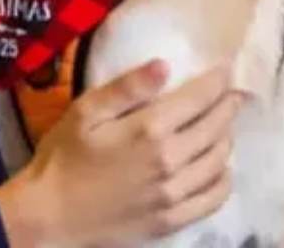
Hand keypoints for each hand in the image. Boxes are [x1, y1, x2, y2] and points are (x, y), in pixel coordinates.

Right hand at [0, 61, 237, 247]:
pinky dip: (224, 179)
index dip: (218, 81)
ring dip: (226, 138)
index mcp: (149, 129)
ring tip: (223, 127)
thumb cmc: (63, 157)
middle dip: (228, 106)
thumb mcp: (84, 112)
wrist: (50, 216)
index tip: (226, 70)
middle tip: (232, 95)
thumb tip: (164, 64)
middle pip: (215, 128)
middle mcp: (171, 160)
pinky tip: (219, 169)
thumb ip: (126, 88)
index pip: (199, 99)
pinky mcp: (173, 220)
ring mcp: (175, 194)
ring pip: (220, 161)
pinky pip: (214, 198)